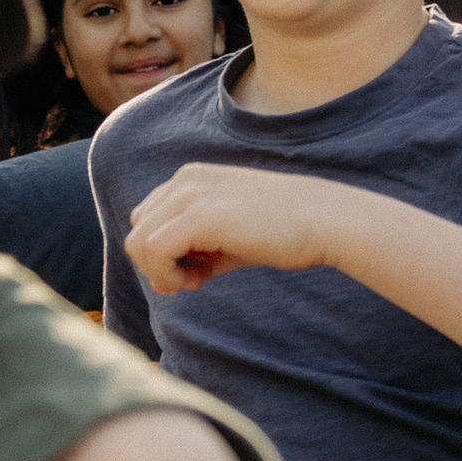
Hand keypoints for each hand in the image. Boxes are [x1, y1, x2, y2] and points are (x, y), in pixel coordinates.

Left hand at [120, 164, 369, 297]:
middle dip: (158, 264)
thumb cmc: (284, 231)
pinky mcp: (199, 216)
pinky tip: (198, 282)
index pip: (147, 219)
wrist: (324, 221)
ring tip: (197, 281)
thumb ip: (197, 252)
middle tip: (196, 279)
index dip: (163, 252)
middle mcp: (184, 179)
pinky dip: (166, 275)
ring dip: (160, 272)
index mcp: (191, 178)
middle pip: (137, 231)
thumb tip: (167, 280)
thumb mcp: (230, 238)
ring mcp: (190, 194)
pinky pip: (153, 251)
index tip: (197, 270)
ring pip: (138, 243)